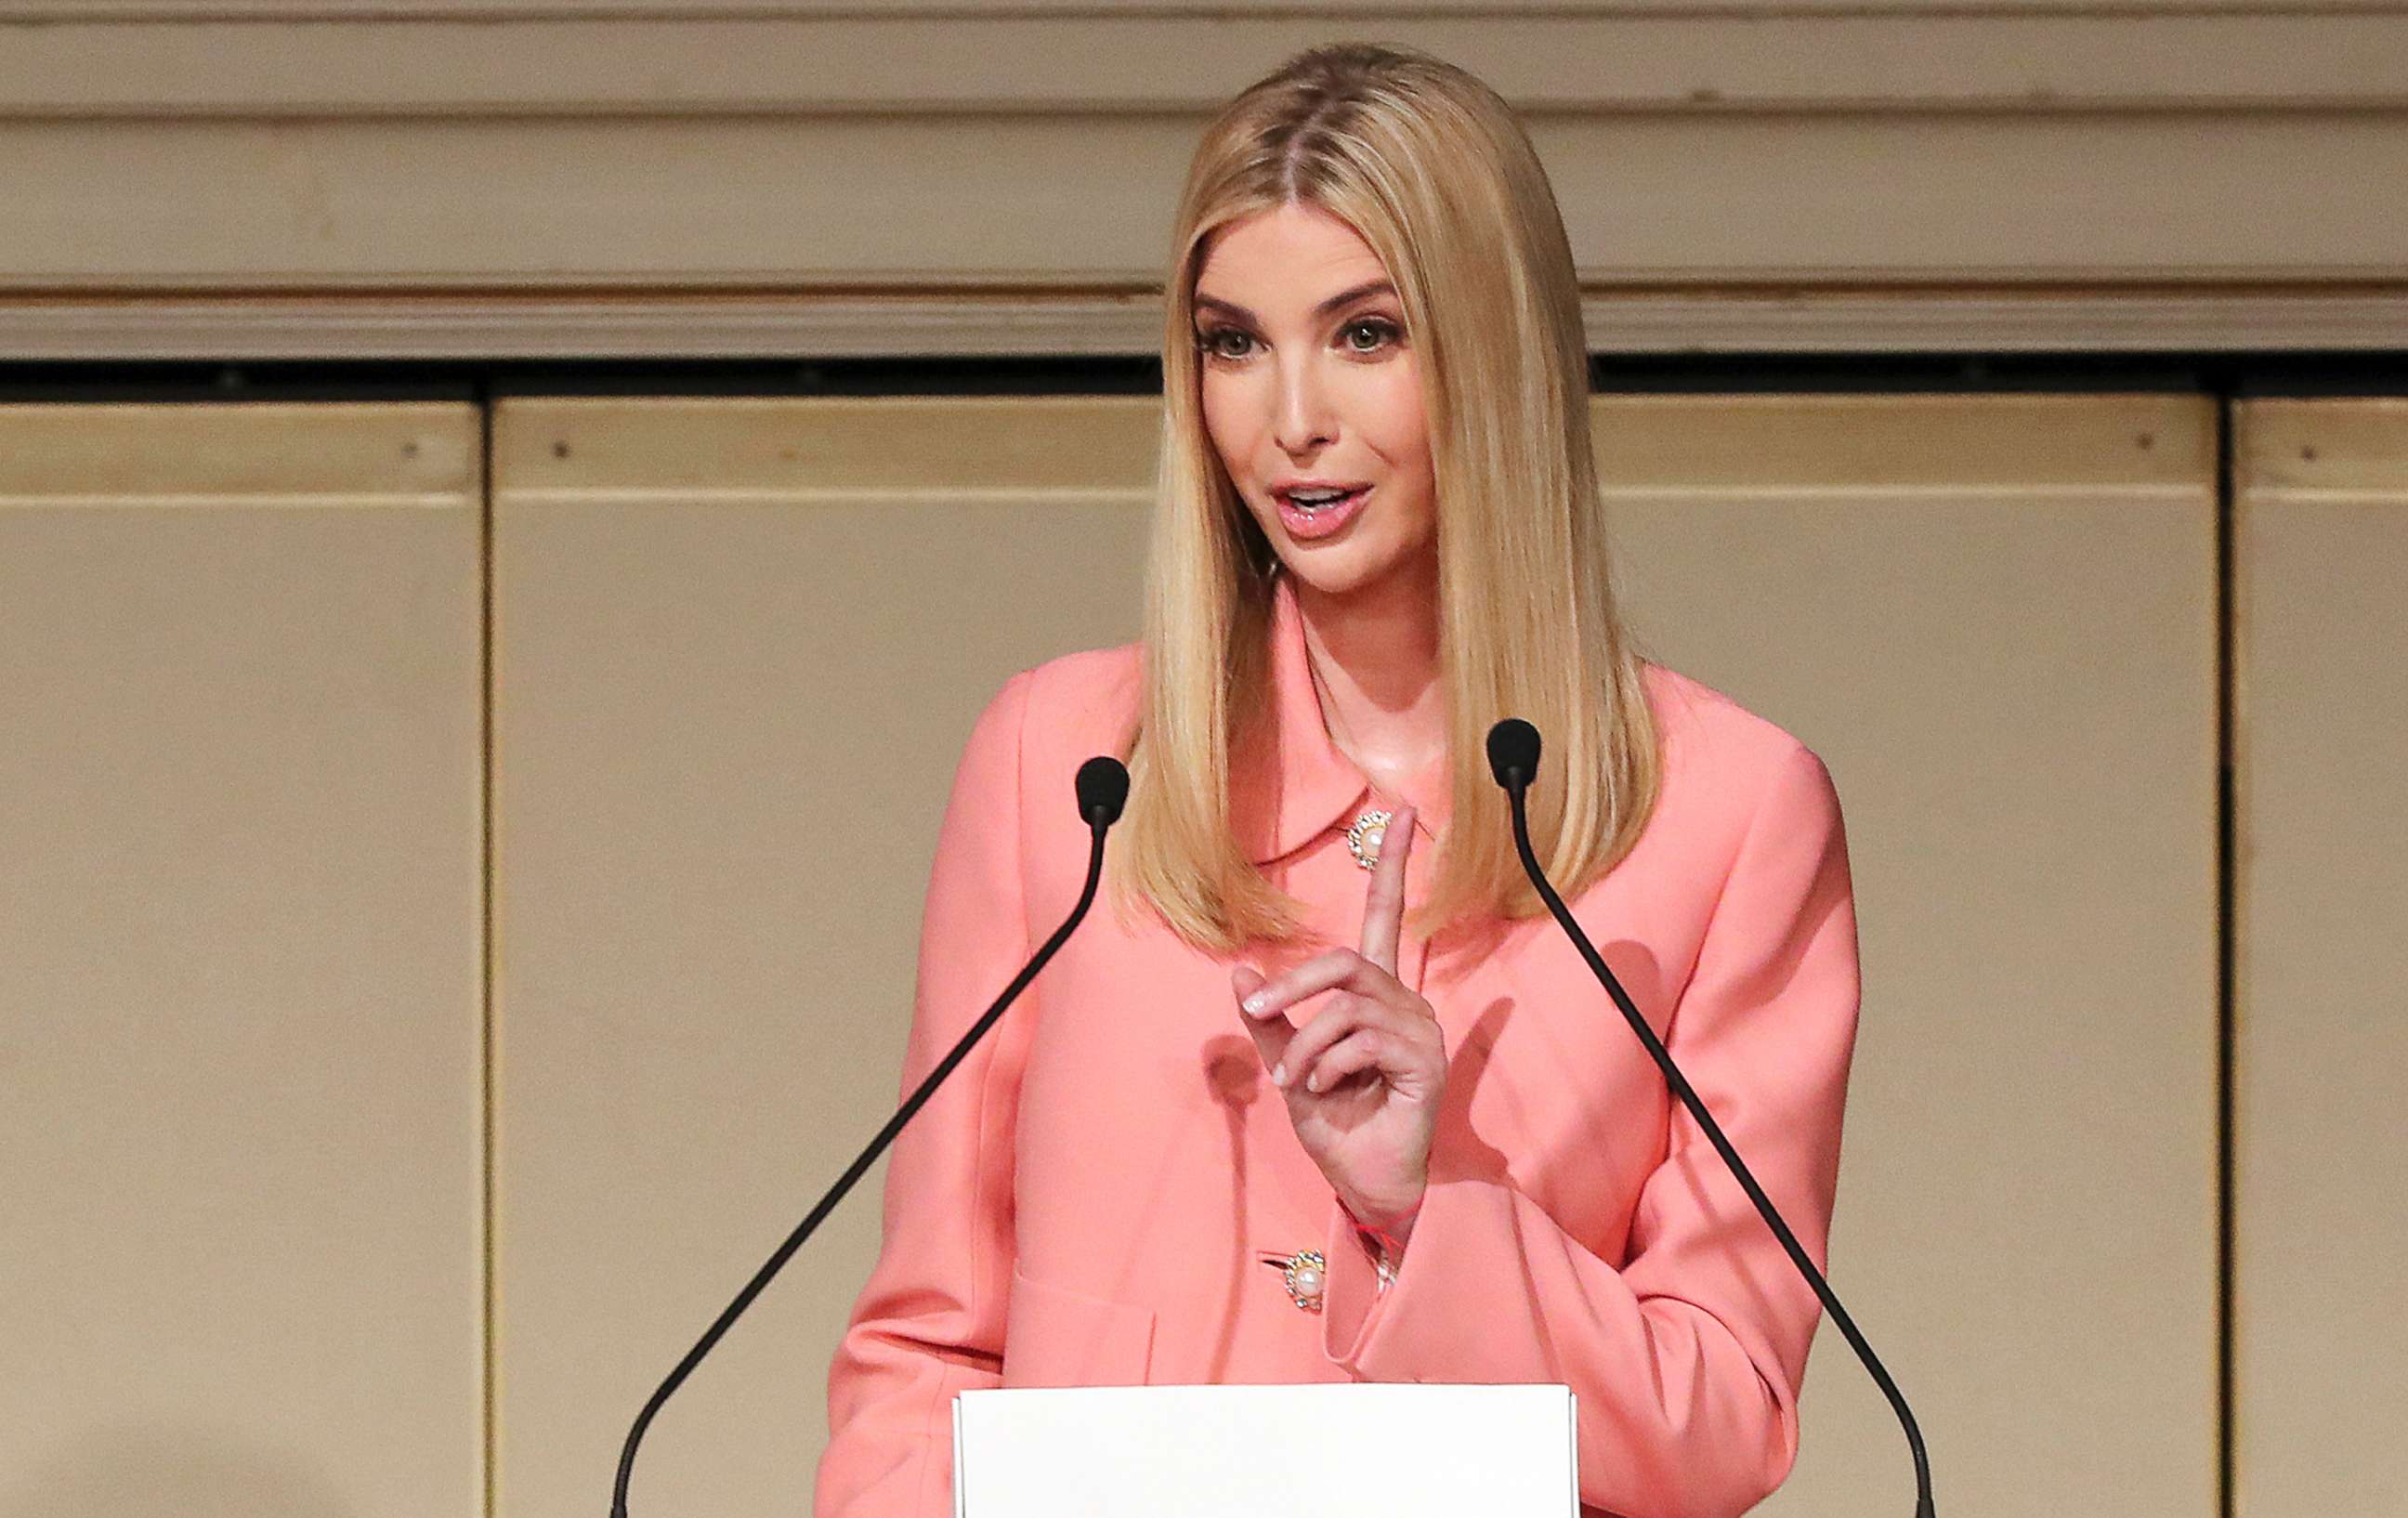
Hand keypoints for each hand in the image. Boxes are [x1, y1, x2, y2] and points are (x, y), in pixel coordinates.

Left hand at [1232, 806, 1443, 1233]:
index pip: (1389, 915)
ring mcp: (1419, 1029)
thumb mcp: (1290, 1065)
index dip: (1394, 863)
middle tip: (1261, 1010)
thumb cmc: (1335, 1124)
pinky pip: (1362, 1039)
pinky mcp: (1425, 1059)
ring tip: (1296, 1081)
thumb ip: (1272, 1021)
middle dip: (1295, 984)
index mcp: (1375, 995)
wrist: (1365, 1181)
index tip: (1403, 812)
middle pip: (1348, 959)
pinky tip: (1323, 1090)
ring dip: (1307, 1042)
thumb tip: (1238, 972)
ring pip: (1347, 1003)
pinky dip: (1327, 1063)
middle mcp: (1403, 1002)